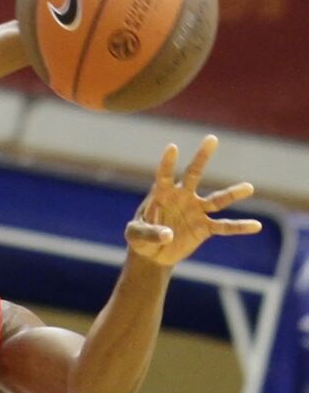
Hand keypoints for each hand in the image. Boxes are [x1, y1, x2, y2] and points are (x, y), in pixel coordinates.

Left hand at [126, 135, 260, 267]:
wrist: (152, 253)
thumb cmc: (140, 238)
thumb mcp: (136, 236)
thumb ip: (149, 233)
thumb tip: (168, 235)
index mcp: (161, 194)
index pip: (164, 175)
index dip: (167, 162)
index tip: (172, 147)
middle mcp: (182, 197)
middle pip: (193, 174)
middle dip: (202, 157)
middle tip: (212, 139)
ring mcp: (196, 211)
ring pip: (217, 199)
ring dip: (232, 194)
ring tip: (249, 188)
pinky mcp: (204, 228)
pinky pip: (224, 226)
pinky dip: (239, 227)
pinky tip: (256, 226)